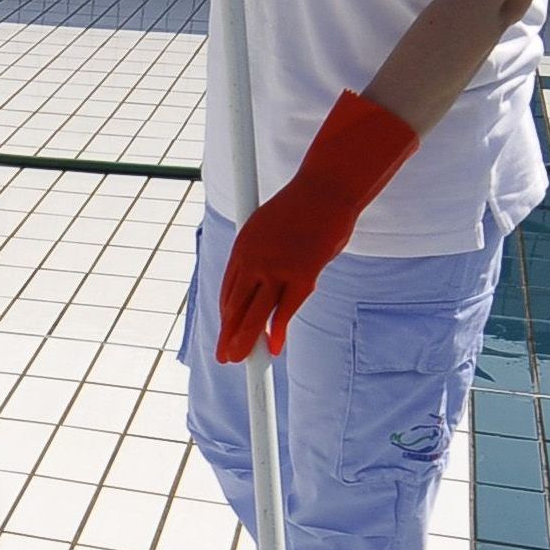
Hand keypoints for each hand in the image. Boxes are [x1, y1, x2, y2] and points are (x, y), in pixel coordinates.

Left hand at [216, 91, 419, 359]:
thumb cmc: (302, 205)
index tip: (225, 331)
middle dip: (228, 334)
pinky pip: (286, 309)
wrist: (325, 189)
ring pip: (254, 312)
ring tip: (239, 359)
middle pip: (235, 306)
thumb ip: (263, 251)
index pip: (229, 289)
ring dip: (245, 339)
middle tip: (224, 356)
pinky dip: (279, 331)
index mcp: (242, 247)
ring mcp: (275, 268)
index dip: (227, 315)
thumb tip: (266, 274)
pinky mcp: (301, 274)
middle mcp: (253, 260)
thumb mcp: (268, 225)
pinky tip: (273, 348)